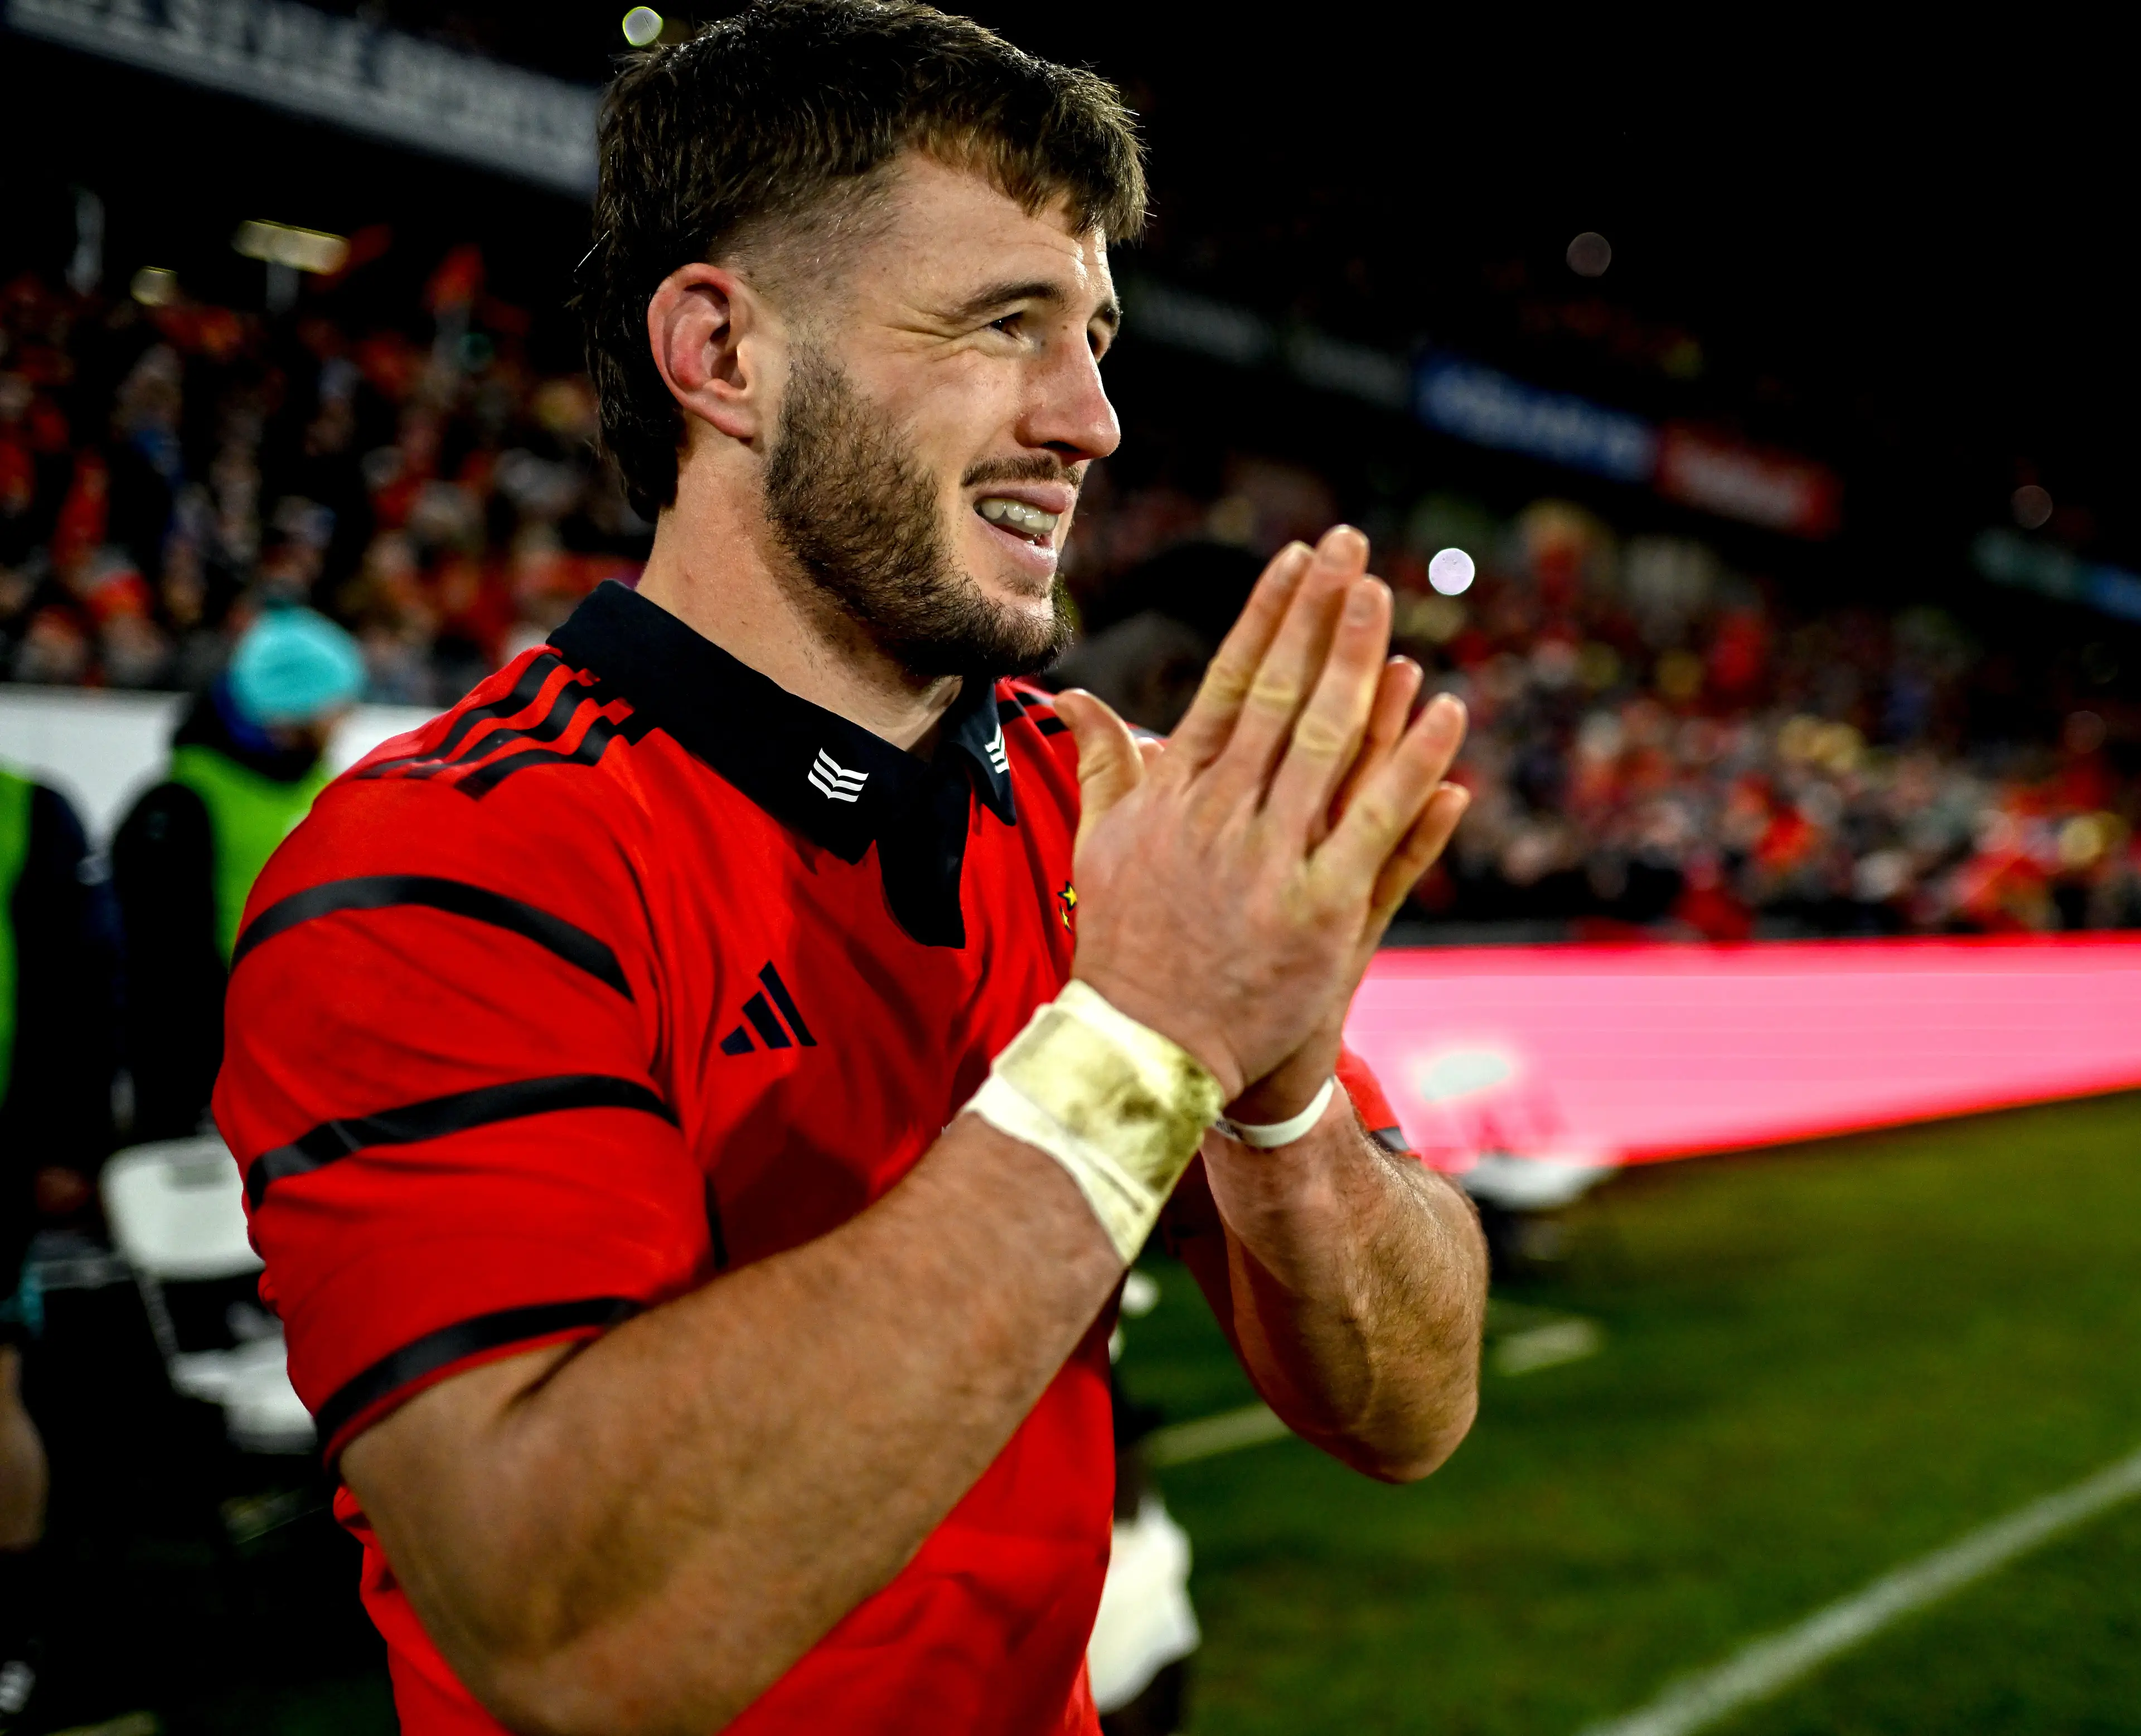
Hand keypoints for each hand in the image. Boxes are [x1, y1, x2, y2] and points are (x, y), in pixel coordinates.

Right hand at [1055, 526, 1465, 1101]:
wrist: (1146, 1046)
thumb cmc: (1126, 943)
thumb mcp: (1100, 846)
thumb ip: (1101, 764)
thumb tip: (1072, 698)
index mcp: (1178, 792)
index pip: (1231, 682)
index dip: (1268, 616)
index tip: (1298, 560)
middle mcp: (1225, 815)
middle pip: (1283, 695)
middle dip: (1320, 617)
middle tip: (1354, 550)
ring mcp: (1275, 862)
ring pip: (1330, 746)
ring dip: (1362, 668)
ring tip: (1390, 603)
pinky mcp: (1321, 913)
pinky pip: (1377, 825)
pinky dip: (1412, 767)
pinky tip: (1444, 714)